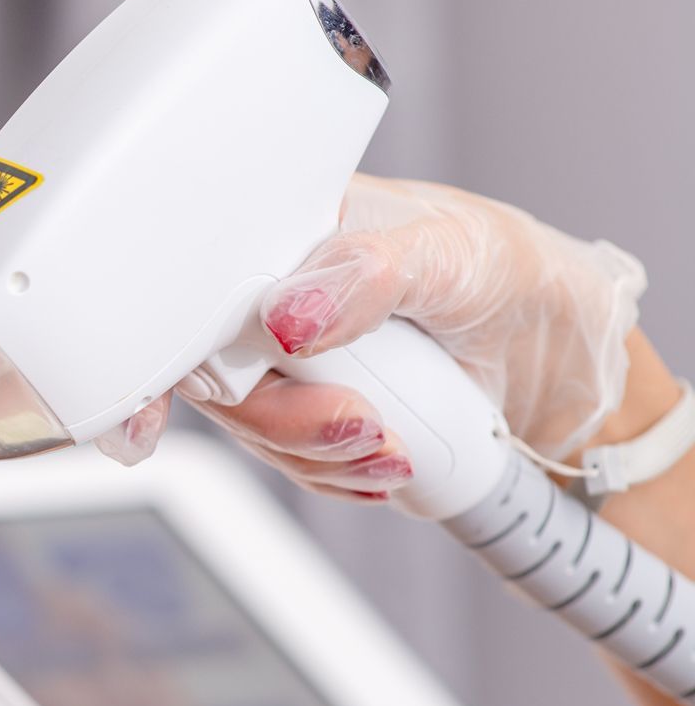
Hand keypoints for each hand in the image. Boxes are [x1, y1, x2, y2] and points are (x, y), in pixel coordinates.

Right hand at [95, 174, 647, 502]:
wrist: (561, 356)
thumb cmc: (508, 273)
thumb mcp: (450, 254)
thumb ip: (366, 276)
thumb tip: (288, 314)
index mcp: (280, 230)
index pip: (185, 288)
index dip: (155, 354)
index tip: (144, 417)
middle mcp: (267, 292)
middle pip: (214, 374)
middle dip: (283, 420)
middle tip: (361, 427)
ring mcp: (285, 358)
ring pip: (253, 427)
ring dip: (321, 454)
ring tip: (399, 446)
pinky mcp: (309, 411)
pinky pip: (292, 459)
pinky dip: (338, 474)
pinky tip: (390, 461)